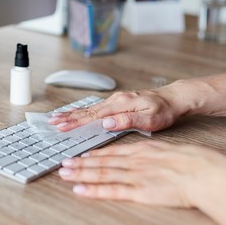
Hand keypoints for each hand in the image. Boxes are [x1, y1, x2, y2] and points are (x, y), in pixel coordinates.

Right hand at [49, 90, 180, 132]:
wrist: (173, 98)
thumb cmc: (164, 110)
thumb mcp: (150, 119)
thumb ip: (128, 121)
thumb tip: (106, 123)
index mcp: (121, 104)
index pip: (93, 115)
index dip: (75, 122)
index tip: (62, 126)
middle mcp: (115, 100)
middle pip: (87, 110)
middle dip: (68, 117)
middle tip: (52, 121)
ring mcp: (115, 100)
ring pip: (89, 108)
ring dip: (72, 113)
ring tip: (58, 116)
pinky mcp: (117, 102)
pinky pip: (96, 107)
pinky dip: (83, 110)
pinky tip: (76, 112)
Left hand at [58, 140, 225, 224]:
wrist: (205, 171)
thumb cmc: (193, 161)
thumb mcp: (169, 150)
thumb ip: (153, 154)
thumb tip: (148, 156)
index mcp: (142, 150)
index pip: (112, 152)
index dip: (94, 154)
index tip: (81, 155)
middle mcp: (134, 161)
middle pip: (102, 162)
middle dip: (80, 163)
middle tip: (64, 164)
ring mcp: (135, 175)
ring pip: (101, 173)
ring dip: (81, 174)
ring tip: (65, 174)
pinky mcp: (139, 191)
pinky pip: (111, 191)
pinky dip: (93, 190)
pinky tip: (80, 190)